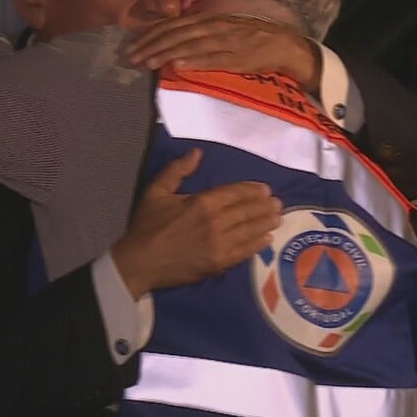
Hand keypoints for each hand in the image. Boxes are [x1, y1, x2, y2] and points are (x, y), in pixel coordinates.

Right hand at [112, 148, 281, 297]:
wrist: (139, 264)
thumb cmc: (147, 226)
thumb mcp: (156, 191)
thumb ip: (177, 170)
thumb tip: (197, 153)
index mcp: (202, 203)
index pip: (235, 193)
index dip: (251, 190)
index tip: (265, 189)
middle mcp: (216, 222)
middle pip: (247, 212)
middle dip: (264, 206)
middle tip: (277, 203)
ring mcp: (219, 245)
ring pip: (249, 231)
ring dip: (265, 223)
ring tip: (277, 217)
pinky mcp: (218, 264)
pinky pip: (244, 252)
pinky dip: (257, 244)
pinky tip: (266, 239)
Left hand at [126, 13, 320, 91]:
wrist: (283, 44)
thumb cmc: (250, 37)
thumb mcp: (222, 28)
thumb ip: (198, 31)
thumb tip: (172, 39)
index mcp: (208, 19)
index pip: (173, 24)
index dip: (151, 34)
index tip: (133, 45)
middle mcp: (213, 26)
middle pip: (176, 35)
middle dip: (152, 46)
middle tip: (132, 58)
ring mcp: (225, 41)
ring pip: (190, 46)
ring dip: (166, 54)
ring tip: (148, 62)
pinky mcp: (236, 57)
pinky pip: (212, 59)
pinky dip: (194, 61)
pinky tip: (178, 66)